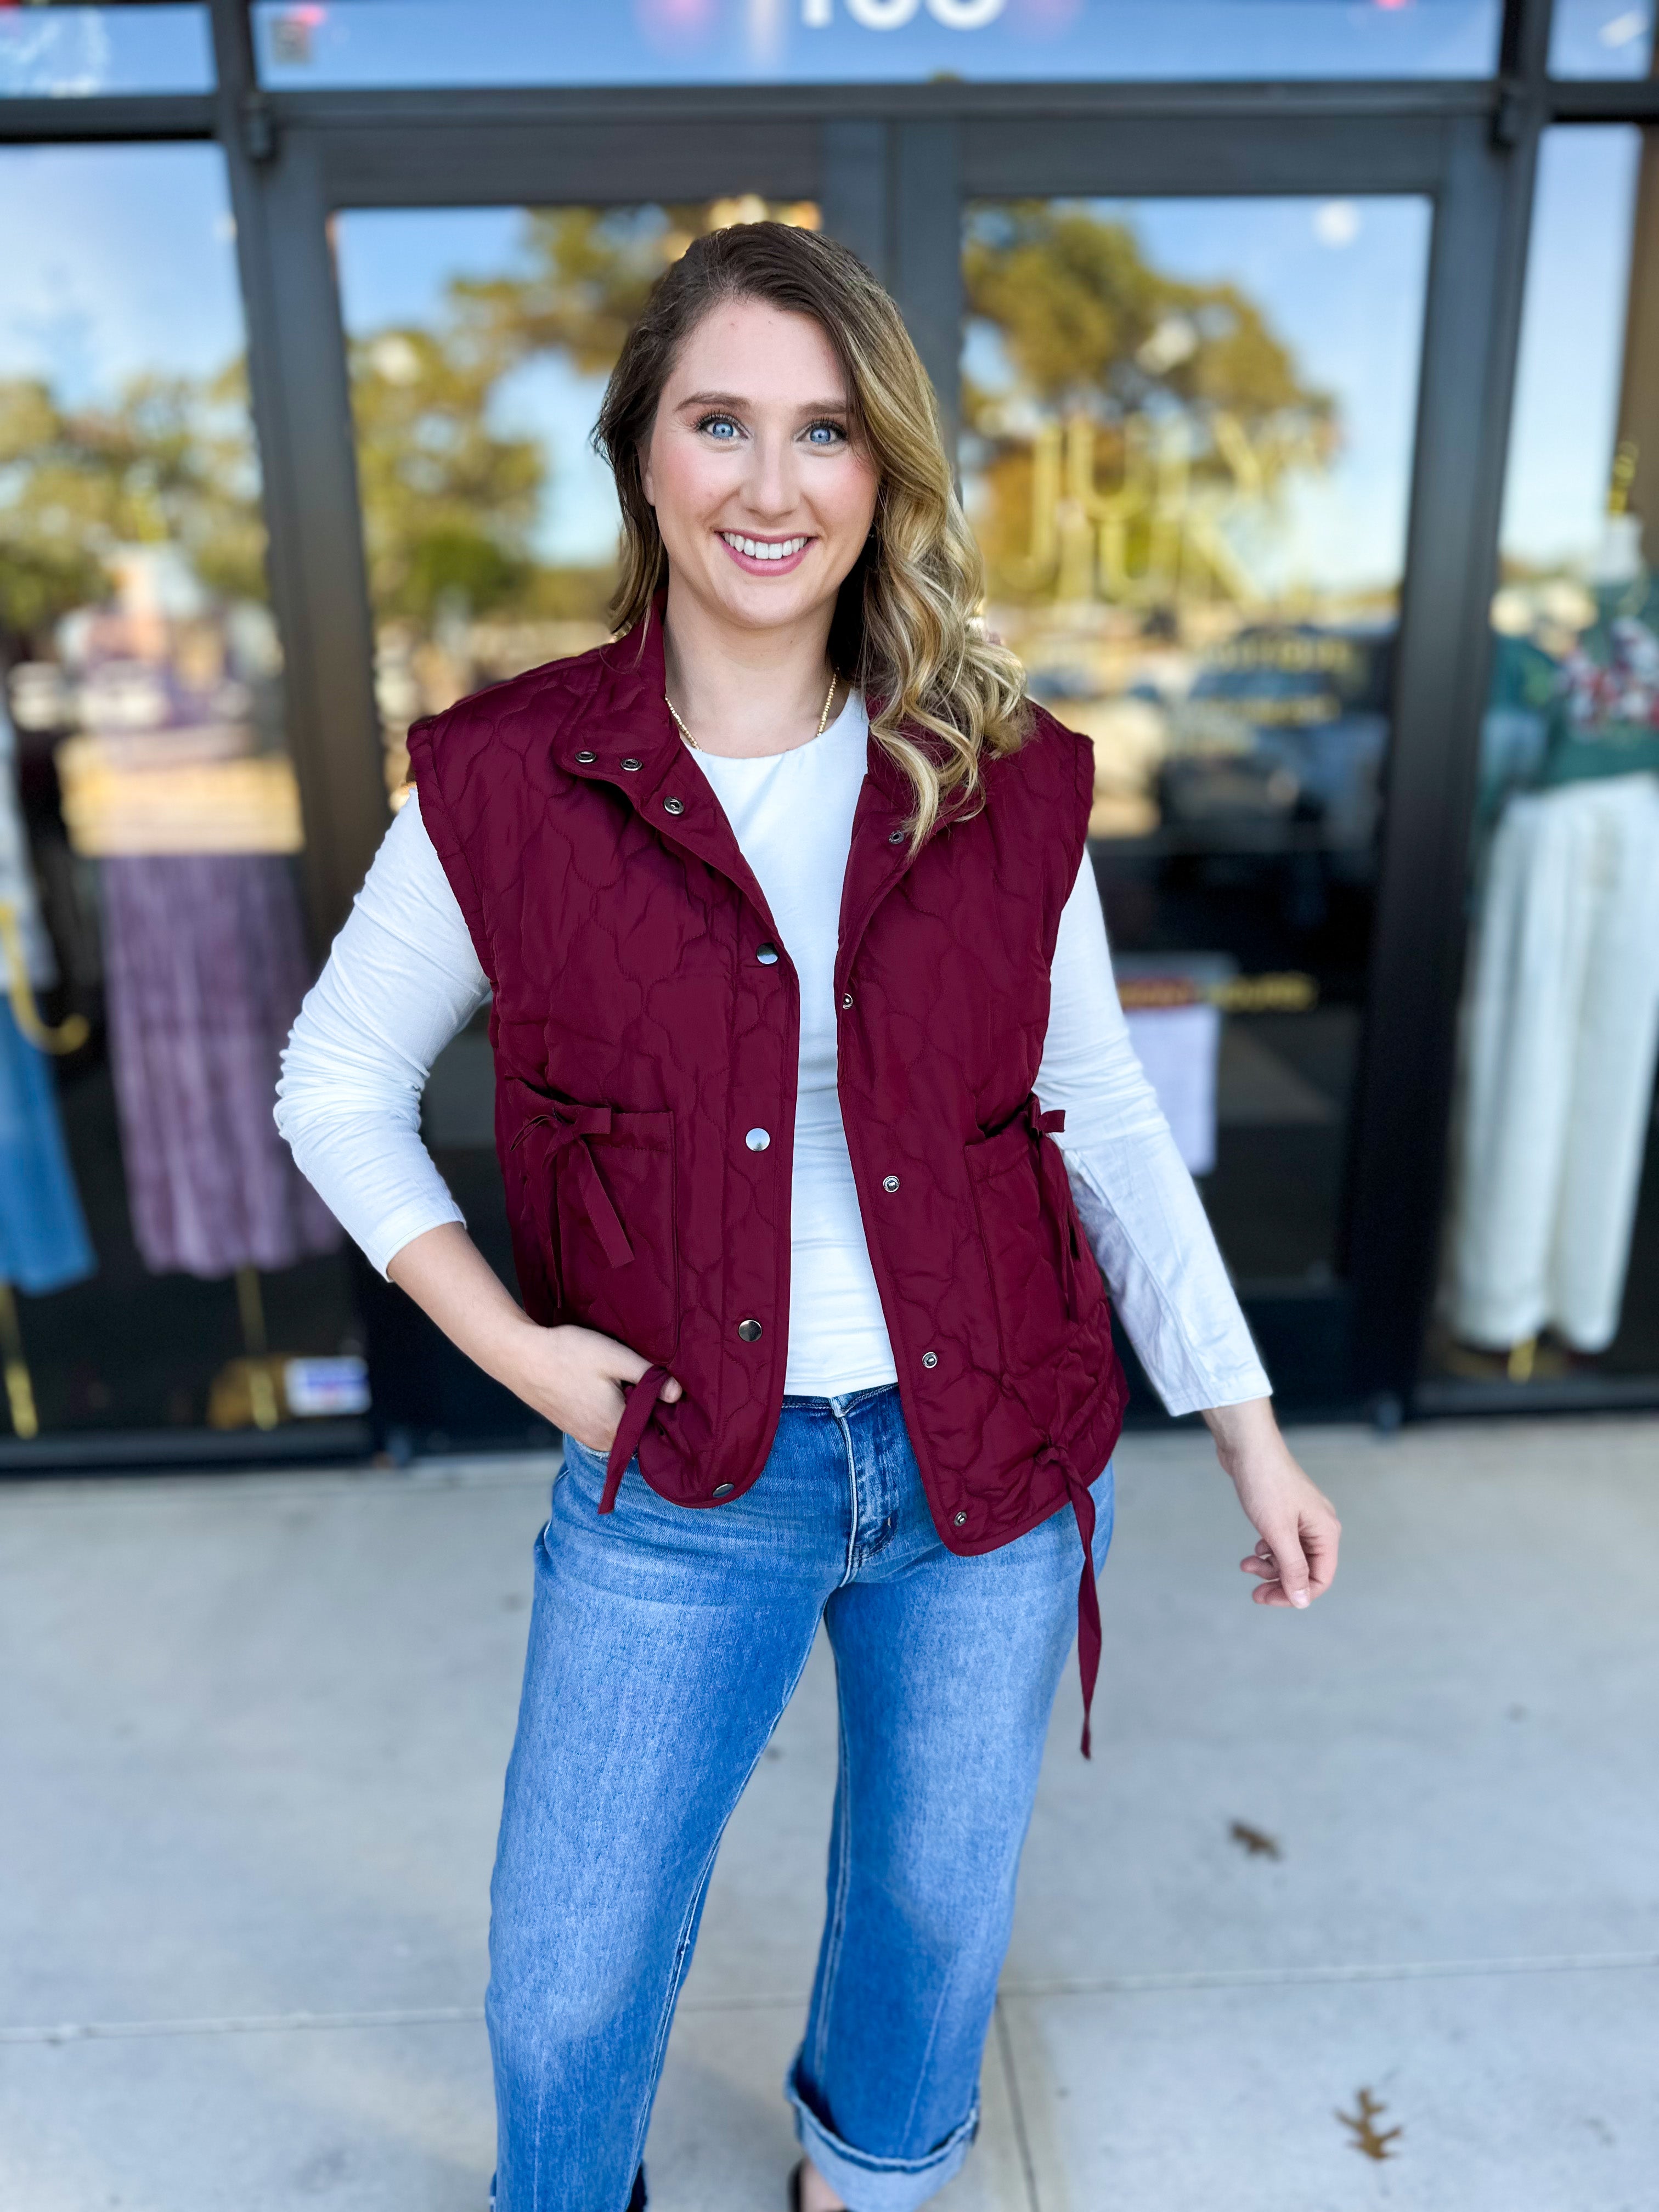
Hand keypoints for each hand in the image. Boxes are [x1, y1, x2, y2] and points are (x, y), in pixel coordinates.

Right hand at [386, 1222, 680, 1451]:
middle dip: (643, 1406)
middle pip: (637, 1428)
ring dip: (624, 1406)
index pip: (655, 1427)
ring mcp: (583, 1436)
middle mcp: (600, 1440)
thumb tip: (678, 1394)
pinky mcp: (572, 1427)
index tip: (662, 1384)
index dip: (663, 1406)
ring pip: (618, 1425)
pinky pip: (602, 1423)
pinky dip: (607, 1408)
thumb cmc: (568, 1354)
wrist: (520, 1356)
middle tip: (638, 1375)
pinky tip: (599, 1385)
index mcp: (615, 1428)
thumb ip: (649, 1376)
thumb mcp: (615, 1358)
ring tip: (617, 1378)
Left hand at [1201, 1398, 1339, 1608]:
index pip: (1320, 1578)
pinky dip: (1268, 1550)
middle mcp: (1319, 1526)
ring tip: (1246, 1566)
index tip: (1267, 1598)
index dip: (1296, 1594)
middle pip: (1306, 1570)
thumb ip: (1292, 1568)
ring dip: (1270, 1567)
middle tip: (1255, 1593)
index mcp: (1326, 1532)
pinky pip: (1282, 1541)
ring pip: (1291, 1557)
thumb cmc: (1265, 1484)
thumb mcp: (1278, 1533)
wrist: (1248, 1447)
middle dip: (1280, 1582)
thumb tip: (1302, 1600)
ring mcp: (1303, 1518)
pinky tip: (1254, 1550)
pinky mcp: (1286, 1511)